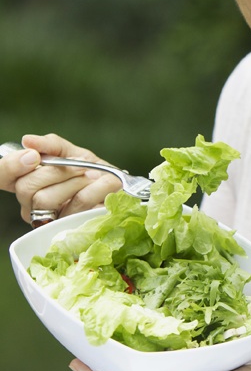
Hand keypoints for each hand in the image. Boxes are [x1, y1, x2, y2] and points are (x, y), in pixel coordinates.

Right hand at [6, 133, 121, 224]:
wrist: (119, 189)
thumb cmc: (92, 172)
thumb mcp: (72, 152)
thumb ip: (51, 145)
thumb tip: (28, 140)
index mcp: (27, 181)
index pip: (3, 177)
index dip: (9, 167)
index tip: (32, 156)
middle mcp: (30, 203)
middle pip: (25, 187)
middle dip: (56, 171)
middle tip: (80, 166)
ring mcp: (47, 219)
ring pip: (44, 199)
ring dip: (74, 181)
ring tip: (92, 176)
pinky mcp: (68, 230)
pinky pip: (72, 208)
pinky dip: (92, 190)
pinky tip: (102, 185)